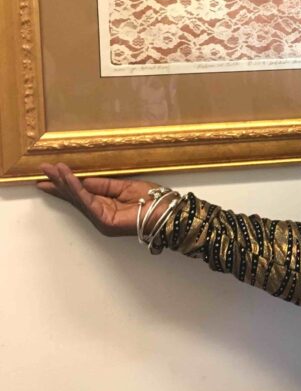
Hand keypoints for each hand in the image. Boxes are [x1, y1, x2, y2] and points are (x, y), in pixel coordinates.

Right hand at [37, 162, 164, 236]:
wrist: (168, 212)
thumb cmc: (153, 200)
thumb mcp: (126, 186)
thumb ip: (104, 185)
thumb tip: (84, 180)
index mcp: (107, 206)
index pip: (82, 194)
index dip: (67, 184)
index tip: (52, 173)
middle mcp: (101, 214)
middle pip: (75, 197)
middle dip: (59, 183)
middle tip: (43, 170)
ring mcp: (102, 219)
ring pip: (78, 198)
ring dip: (64, 183)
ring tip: (52, 170)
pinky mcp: (105, 221)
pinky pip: (88, 201)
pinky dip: (77, 188)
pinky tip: (68, 178)